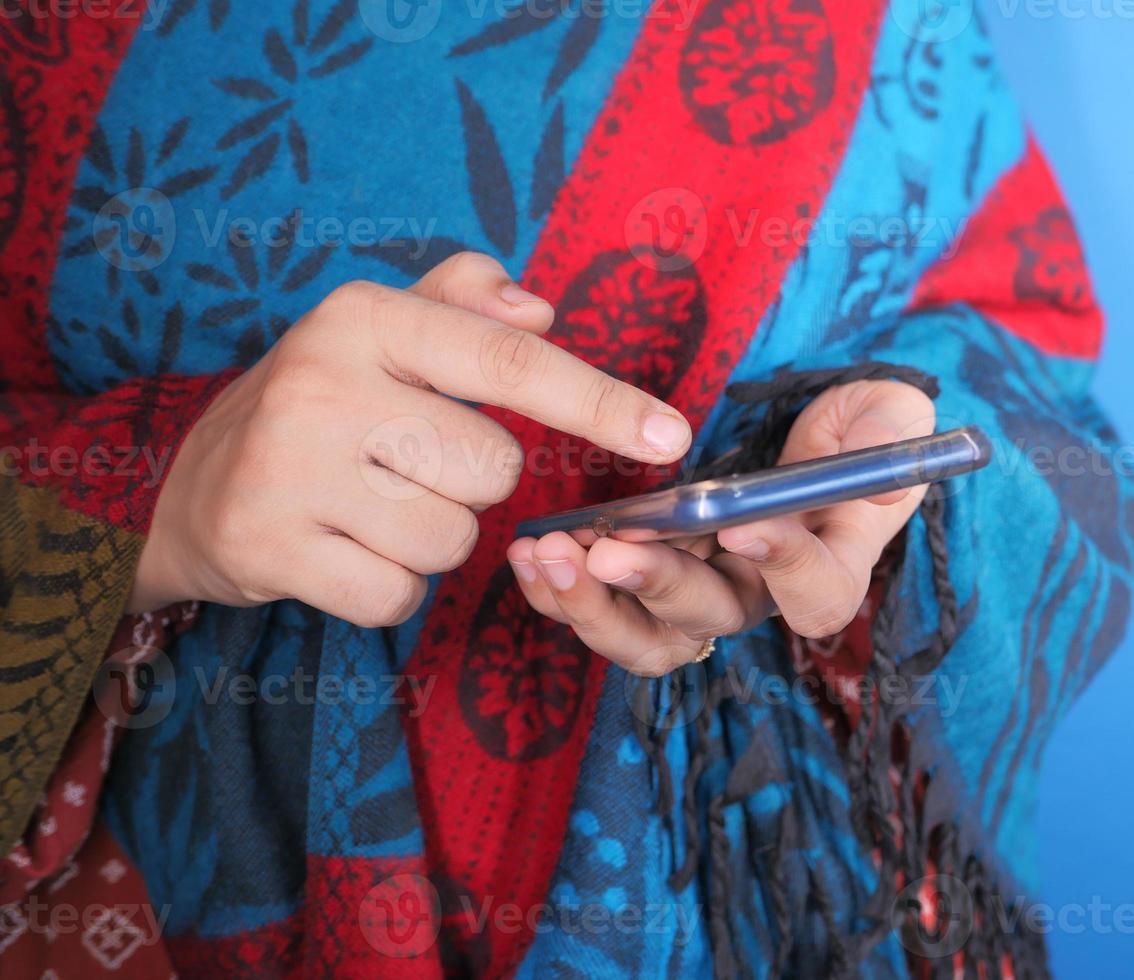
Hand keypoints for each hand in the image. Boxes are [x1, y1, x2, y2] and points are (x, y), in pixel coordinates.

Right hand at [127, 253, 693, 626]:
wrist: (188, 488)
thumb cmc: (319, 405)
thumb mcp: (381, 331)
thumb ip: (465, 304)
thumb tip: (540, 309)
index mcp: (366, 319)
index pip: (510, 362)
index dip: (600, 402)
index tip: (671, 435)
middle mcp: (324, 384)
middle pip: (492, 472)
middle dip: (469, 485)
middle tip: (399, 467)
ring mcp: (290, 470)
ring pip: (453, 541)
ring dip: (429, 541)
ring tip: (365, 508)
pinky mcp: (269, 547)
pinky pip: (398, 597)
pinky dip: (388, 589)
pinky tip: (341, 552)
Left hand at [507, 380, 935, 674]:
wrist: (808, 436)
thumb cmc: (858, 429)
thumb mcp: (888, 418)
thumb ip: (888, 435)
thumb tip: (879, 464)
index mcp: (829, 564)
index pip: (816, 593)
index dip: (783, 565)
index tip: (739, 523)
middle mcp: (761, 594)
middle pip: (713, 621)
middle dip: (657, 585)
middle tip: (608, 550)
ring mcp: (702, 595)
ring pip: (649, 639)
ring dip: (595, 606)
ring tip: (551, 553)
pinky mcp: (651, 585)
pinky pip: (604, 613)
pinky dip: (561, 591)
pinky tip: (529, 551)